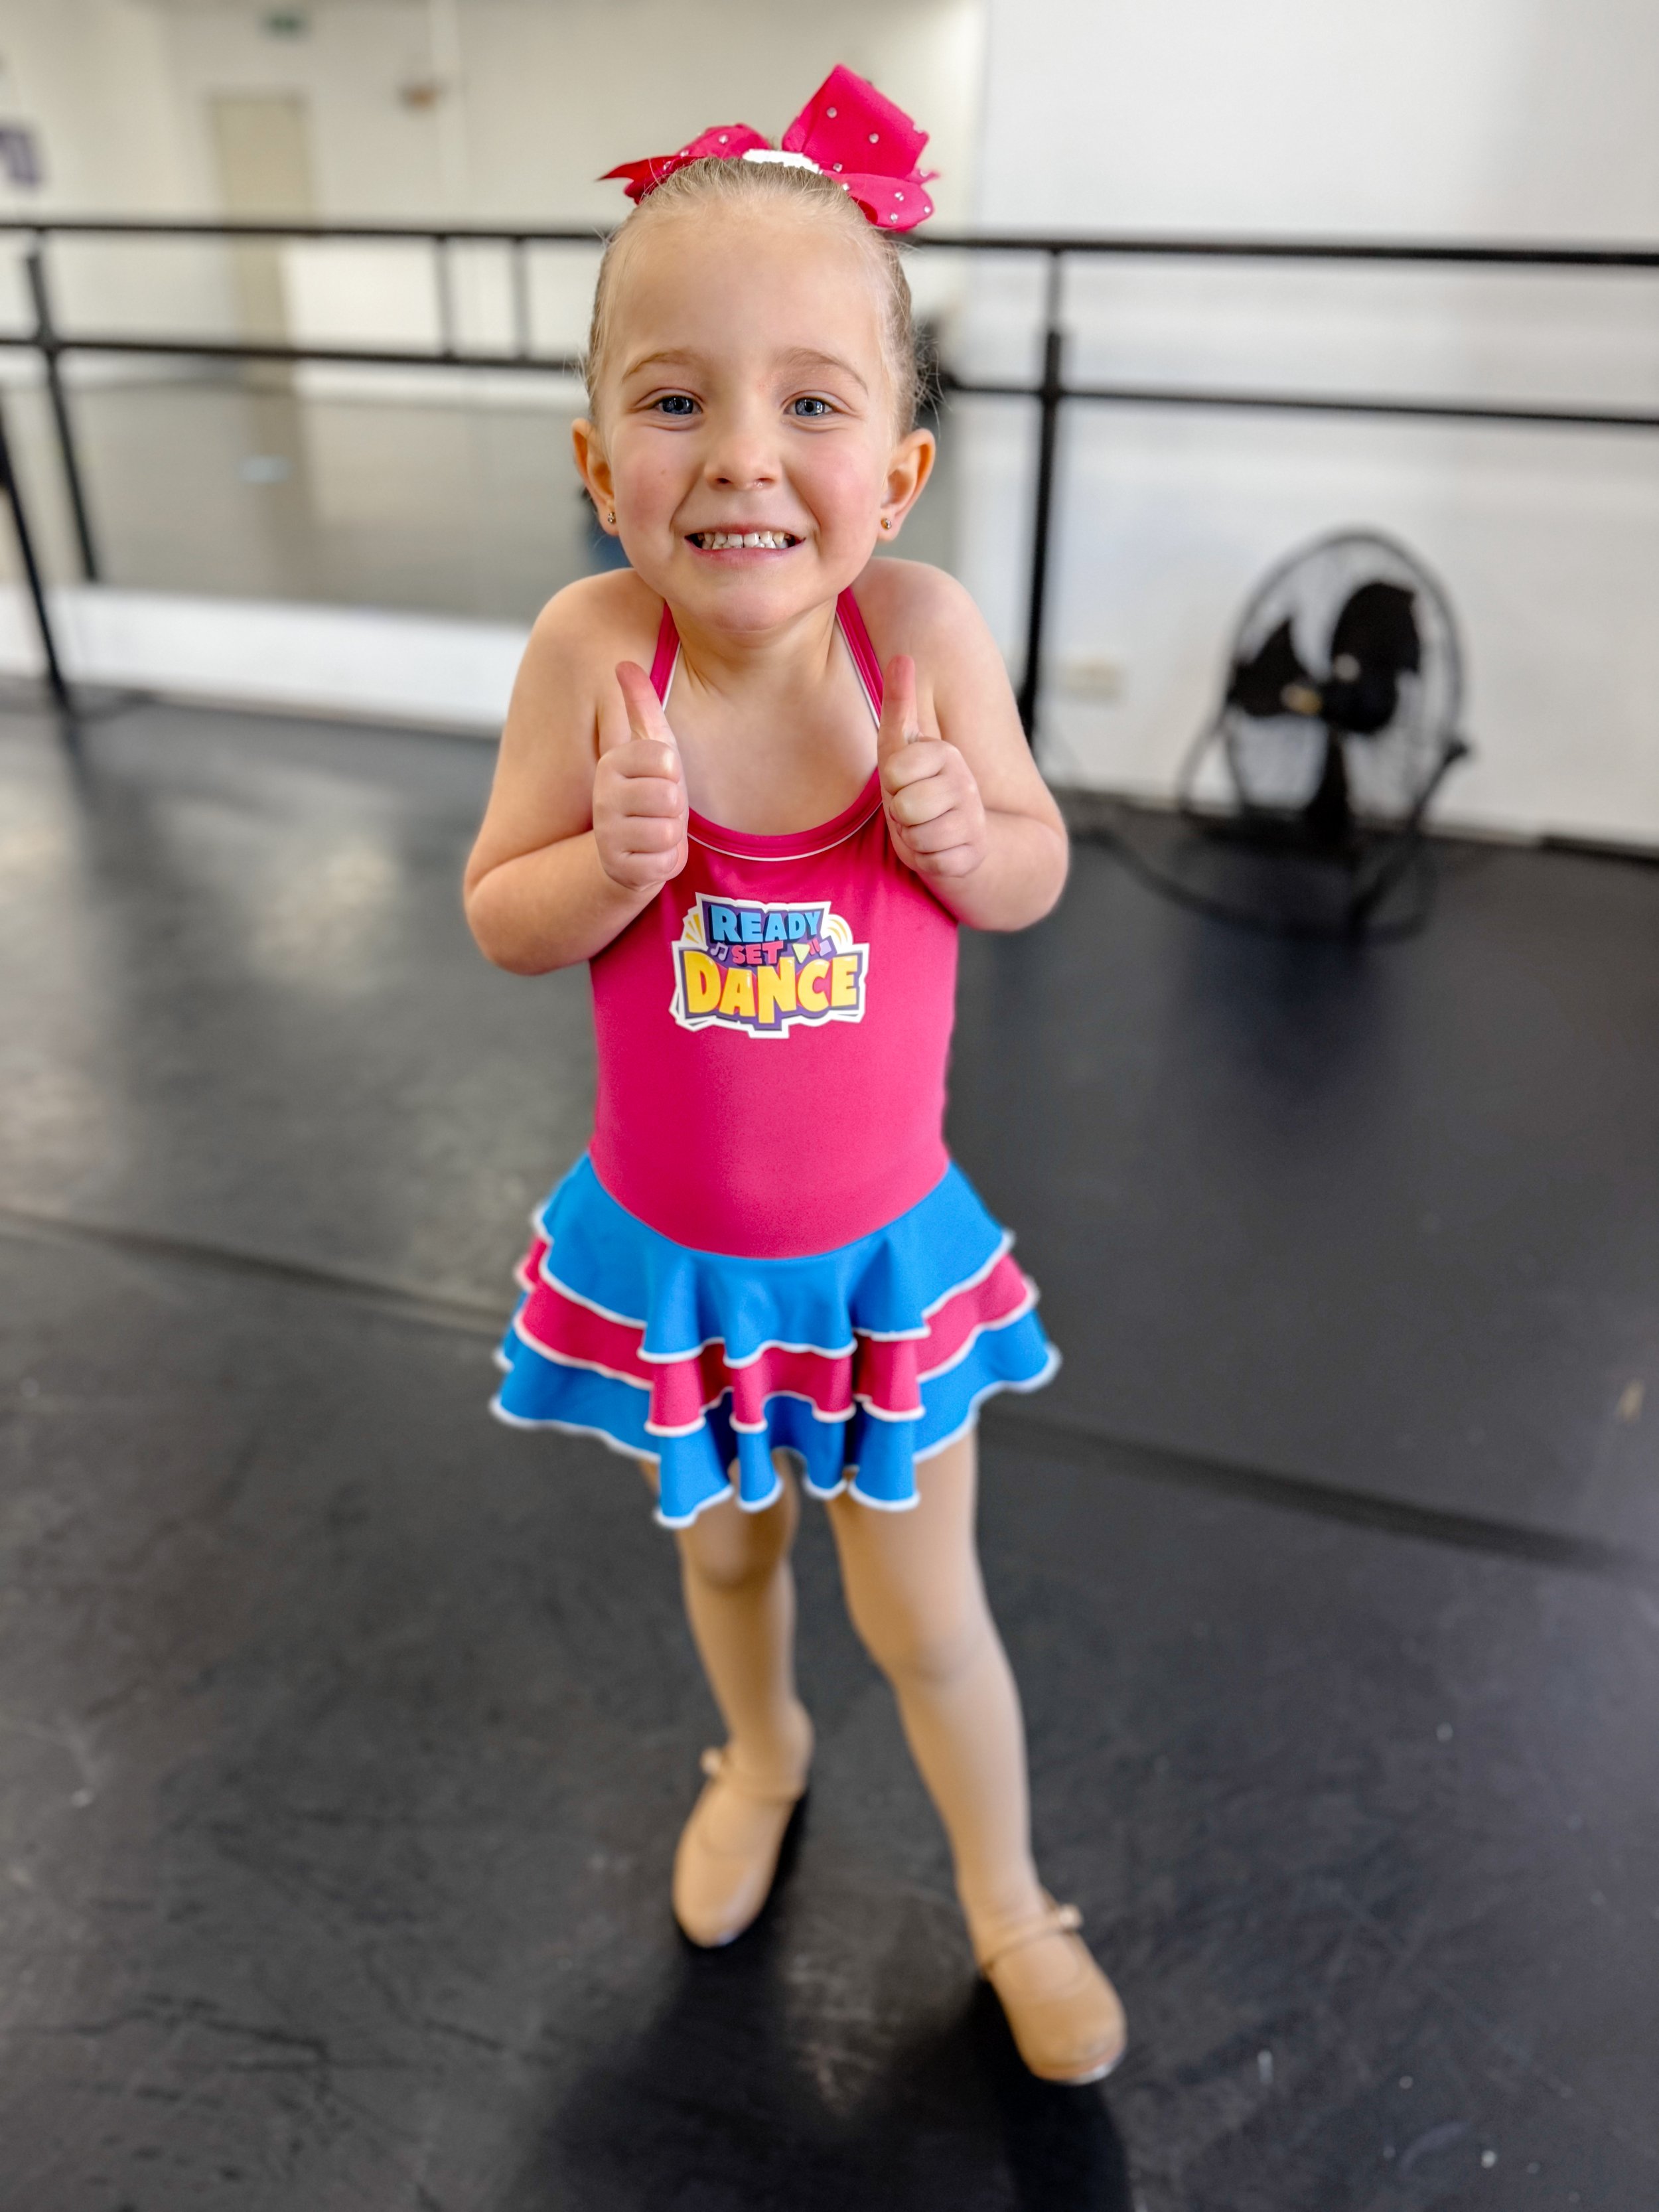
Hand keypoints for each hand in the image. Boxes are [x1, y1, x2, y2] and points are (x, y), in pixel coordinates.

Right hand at [593, 661, 688, 889]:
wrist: (627, 852)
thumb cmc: (646, 793)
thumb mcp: (649, 746)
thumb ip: (639, 705)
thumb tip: (622, 663)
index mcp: (612, 763)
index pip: (664, 757)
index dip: (673, 772)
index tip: (660, 778)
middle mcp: (603, 798)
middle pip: (669, 796)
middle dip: (675, 807)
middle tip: (660, 810)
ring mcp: (609, 835)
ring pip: (669, 830)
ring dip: (672, 834)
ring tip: (656, 830)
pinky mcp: (621, 869)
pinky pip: (666, 861)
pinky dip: (667, 861)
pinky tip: (652, 855)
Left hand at [877, 655, 986, 879]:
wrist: (967, 846)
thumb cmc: (921, 793)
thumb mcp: (901, 750)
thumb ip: (899, 706)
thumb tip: (904, 656)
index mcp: (945, 753)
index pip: (894, 769)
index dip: (891, 784)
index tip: (904, 785)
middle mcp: (964, 782)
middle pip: (902, 805)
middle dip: (899, 816)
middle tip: (913, 814)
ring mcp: (972, 819)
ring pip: (915, 835)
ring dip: (912, 839)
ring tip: (924, 831)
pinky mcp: (972, 855)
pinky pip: (929, 862)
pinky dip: (927, 862)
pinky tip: (939, 851)